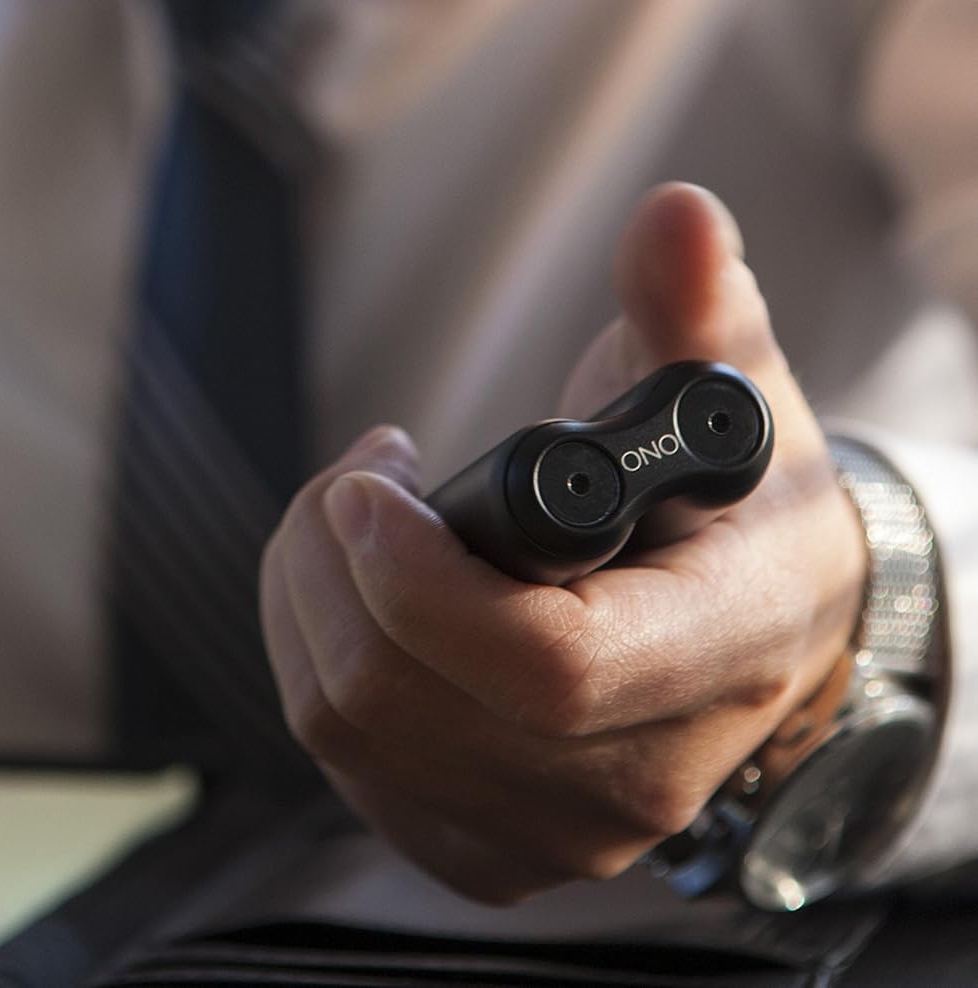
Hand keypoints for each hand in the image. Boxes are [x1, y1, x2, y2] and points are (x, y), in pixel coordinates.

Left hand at [260, 183, 867, 903]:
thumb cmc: (731, 494)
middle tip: (368, 471)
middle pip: (403, 697)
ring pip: (344, 726)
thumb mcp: (723, 387)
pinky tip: (362, 586)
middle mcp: (635, 776)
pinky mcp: (483, 843)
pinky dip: (312, 649)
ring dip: (308, 591)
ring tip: (360, 509)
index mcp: (718, 654)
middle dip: (335, 556)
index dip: (422, 579)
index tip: (369, 480)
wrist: (750, 625)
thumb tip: (672, 216)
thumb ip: (692, 303)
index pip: (546, 668)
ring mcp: (551, 830)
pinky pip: (339, 759)